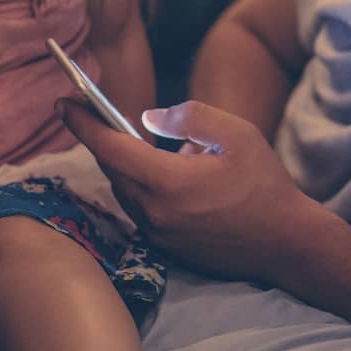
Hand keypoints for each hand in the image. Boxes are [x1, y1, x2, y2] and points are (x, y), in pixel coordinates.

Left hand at [59, 99, 333, 285]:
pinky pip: (141, 209)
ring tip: (145, 145)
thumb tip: (149, 119)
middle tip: (101, 114)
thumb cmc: (266, 184)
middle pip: (113, 169)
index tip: (63, 103)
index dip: (83, 123)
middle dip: (105, 140)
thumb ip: (190, 117)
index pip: (110, 148)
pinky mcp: (167, 247)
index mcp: (167, 182)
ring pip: (125, 190)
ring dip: (127, 165)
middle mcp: (155, 212)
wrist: (287, 243)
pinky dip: (142, 186)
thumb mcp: (237, 134)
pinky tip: (165, 175)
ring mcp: (159, 234)